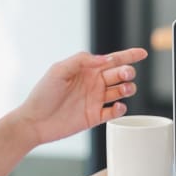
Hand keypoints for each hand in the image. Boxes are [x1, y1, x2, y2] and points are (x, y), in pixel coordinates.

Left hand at [14, 48, 147, 145]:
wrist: (34, 121)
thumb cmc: (42, 94)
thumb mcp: (59, 70)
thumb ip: (82, 60)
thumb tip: (105, 58)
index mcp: (86, 70)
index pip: (112, 60)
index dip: (128, 56)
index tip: (142, 53)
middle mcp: (94, 84)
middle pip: (120, 74)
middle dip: (127, 72)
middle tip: (124, 75)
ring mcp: (96, 100)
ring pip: (121, 91)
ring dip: (127, 88)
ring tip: (124, 89)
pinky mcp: (95, 116)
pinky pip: (115, 112)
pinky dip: (120, 109)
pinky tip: (118, 106)